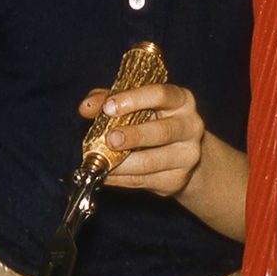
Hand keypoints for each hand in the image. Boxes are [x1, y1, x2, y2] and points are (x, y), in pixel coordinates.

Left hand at [79, 83, 204, 196]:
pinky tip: (105, 175)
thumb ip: (108, 100)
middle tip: (109, 139)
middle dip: (133, 136)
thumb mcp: (132, 104)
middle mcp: (190, 126)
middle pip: (162, 131)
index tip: (109, 107)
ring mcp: (186, 155)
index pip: (161, 94)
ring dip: (121, 164)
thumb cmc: (150, 121)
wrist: (179, 156)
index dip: (134, 99)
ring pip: (151, 161)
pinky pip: (143, 180)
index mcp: (180, 100)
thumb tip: (86, 107)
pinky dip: (120, 178)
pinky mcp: (177, 179)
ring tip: (100, 162)